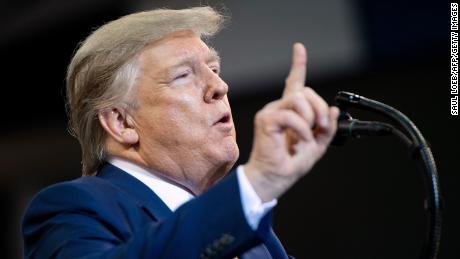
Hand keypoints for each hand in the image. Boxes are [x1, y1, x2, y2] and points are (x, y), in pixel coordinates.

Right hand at [243, 43, 339, 201]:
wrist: (276, 178)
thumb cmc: (290, 164)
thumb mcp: (317, 145)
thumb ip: (325, 128)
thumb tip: (332, 109)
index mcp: (291, 112)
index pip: (294, 83)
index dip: (298, 65)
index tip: (299, 48)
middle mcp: (279, 108)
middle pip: (304, 91)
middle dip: (319, 108)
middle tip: (322, 128)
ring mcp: (271, 113)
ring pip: (298, 99)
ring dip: (311, 118)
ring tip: (309, 135)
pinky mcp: (266, 120)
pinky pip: (291, 115)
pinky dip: (302, 129)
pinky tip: (300, 141)